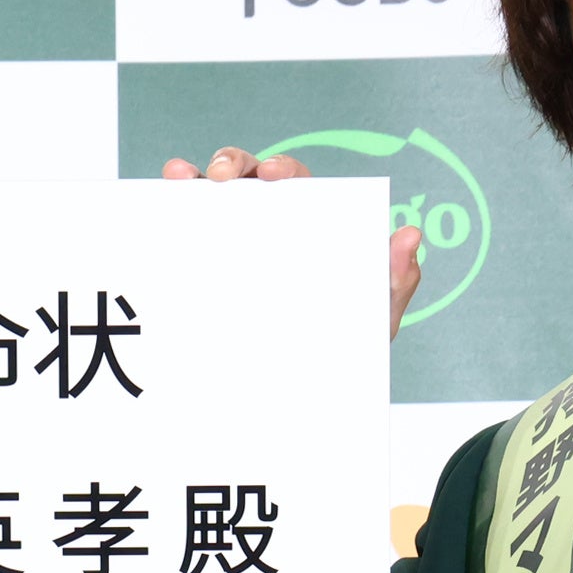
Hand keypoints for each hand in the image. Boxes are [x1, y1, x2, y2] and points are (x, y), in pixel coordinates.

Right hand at [160, 145, 424, 338]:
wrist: (290, 407)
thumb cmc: (334, 354)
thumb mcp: (369, 323)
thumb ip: (392, 283)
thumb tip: (409, 237)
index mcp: (308, 226)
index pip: (297, 185)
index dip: (285, 171)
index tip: (277, 174)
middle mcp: (265, 226)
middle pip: (248, 178)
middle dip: (235, 164)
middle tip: (227, 176)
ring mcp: (228, 244)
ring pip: (208, 199)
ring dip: (195, 179)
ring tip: (182, 178)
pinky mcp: (196, 267)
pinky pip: (179, 232)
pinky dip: (170, 209)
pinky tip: (163, 195)